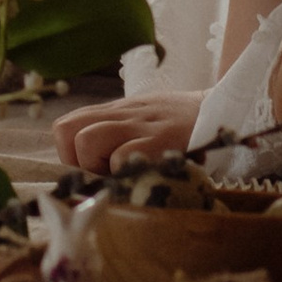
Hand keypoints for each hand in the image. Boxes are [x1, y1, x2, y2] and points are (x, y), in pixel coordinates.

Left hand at [57, 90, 203, 172]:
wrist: (218, 108)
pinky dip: (126, 172)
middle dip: (79, 163)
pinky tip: (146, 173)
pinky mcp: (159, 139)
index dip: (70, 154)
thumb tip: (91, 163)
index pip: (63, 127)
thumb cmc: (176, 121)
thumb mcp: (140, 117)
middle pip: (66, 132)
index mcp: (112, 111)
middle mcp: (119, 115)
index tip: (94, 168)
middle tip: (106, 173)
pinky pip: (122, 157)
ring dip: (99, 166)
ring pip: (86, 141)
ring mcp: (137, 126)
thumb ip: (115, 132)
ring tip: (124, 173)